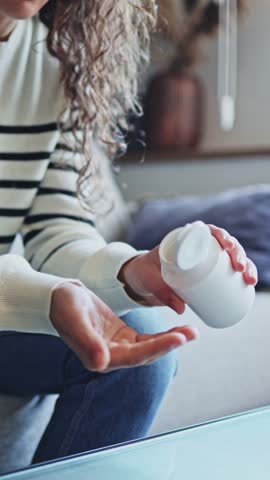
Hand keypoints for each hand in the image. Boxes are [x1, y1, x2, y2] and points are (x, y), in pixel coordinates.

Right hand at [50, 282, 197, 372]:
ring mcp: (118, 348)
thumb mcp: (74, 319)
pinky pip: (146, 340)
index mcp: (101, 357)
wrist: (59, 298)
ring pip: (150, 347)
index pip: (136, 356)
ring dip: (170, 340)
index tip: (179, 338)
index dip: (159, 347)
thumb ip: (86, 341)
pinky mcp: (122, 337)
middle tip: (192, 333)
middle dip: (171, 344)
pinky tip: (176, 330)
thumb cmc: (64, 306)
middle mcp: (111, 357)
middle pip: (147, 354)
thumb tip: (101, 364)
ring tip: (191, 332)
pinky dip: (161, 335)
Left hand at [118, 222, 257, 312]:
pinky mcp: (205, 274)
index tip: (227, 246)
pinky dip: (240, 275)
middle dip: (238, 253)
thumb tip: (181, 309)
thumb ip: (162, 293)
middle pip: (223, 244)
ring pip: (229, 258)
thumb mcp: (149, 281)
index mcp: (183, 239)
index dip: (222, 235)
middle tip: (241, 268)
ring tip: (249, 280)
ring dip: (245, 265)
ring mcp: (203, 261)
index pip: (207, 231)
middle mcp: (196, 247)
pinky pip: (226, 271)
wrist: (140, 280)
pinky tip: (249, 282)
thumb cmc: (144, 274)